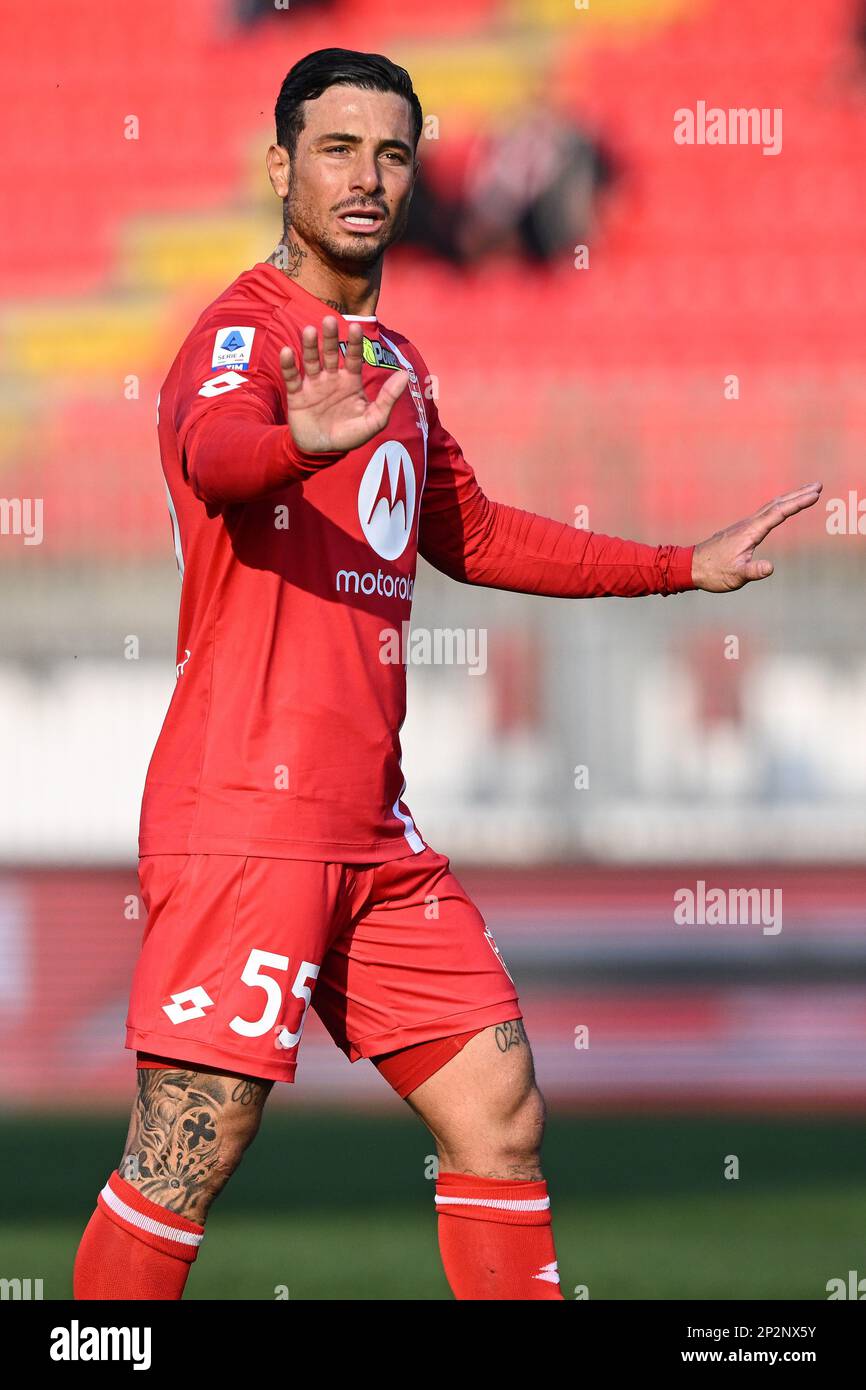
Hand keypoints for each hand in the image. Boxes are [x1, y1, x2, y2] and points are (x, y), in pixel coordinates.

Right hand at [280, 317, 408, 454]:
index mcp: (350, 381)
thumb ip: (388, 398)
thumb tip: (404, 374)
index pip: (353, 358)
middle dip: (330, 338)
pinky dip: (289, 365)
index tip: (355, 327)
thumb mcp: (374, 421)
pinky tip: (288, 351)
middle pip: (330, 353)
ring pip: (311, 361)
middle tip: (329, 320)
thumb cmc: (350, 435)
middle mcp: (331, 378)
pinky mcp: (297, 395)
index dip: (354, 343)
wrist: (323, 452)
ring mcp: (313, 385)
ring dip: (309, 346)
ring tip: (308, 331)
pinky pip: (292, 377)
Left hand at [691, 481, 822, 591]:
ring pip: (770, 507)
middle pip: (776, 505)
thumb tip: (770, 568)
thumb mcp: (735, 576)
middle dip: (798, 495)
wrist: (689, 566)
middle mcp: (747, 525)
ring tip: (805, 494)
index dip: (798, 503)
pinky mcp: (739, 531)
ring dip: (789, 499)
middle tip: (818, 486)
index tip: (815, 494)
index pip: (778, 513)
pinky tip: (780, 509)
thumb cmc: (713, 572)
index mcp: (750, 532)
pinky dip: (777, 507)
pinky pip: (763, 514)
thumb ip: (753, 571)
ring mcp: (743, 526)